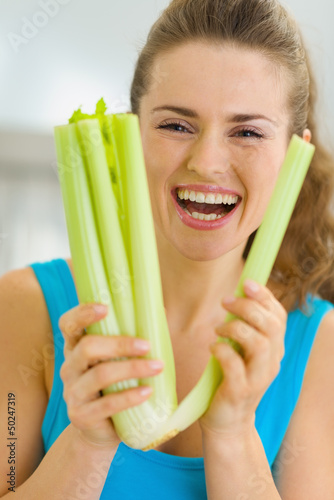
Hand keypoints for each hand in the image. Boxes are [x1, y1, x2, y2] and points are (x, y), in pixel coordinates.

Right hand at [58, 303, 163, 447]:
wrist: (101, 430)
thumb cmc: (114, 386)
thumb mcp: (116, 361)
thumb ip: (129, 337)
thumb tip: (159, 309)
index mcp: (75, 348)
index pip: (68, 325)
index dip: (82, 313)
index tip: (105, 307)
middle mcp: (69, 367)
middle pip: (87, 347)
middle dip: (119, 344)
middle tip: (147, 345)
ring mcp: (73, 393)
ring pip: (100, 375)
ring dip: (132, 368)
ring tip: (157, 367)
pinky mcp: (81, 416)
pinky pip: (107, 404)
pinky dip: (130, 396)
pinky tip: (148, 391)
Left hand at [199, 280, 286, 438]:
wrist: (228, 422)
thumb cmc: (231, 380)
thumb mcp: (242, 351)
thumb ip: (243, 328)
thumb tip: (234, 297)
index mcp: (274, 349)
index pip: (279, 317)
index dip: (265, 297)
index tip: (246, 283)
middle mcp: (271, 362)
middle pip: (271, 326)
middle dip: (247, 308)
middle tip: (225, 302)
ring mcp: (258, 378)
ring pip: (259, 344)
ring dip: (235, 328)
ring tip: (218, 329)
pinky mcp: (241, 391)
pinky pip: (235, 365)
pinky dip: (222, 350)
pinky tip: (212, 347)